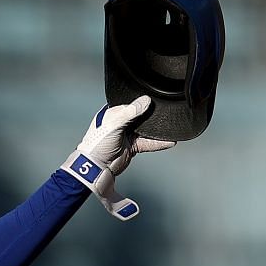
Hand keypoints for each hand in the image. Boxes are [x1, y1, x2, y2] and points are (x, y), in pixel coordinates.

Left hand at [61, 97, 172, 220]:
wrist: (95, 168)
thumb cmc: (98, 144)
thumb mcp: (113, 124)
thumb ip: (130, 112)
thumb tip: (146, 100)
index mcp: (112, 113)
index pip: (130, 103)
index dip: (141, 101)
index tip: (155, 97)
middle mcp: (120, 122)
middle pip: (140, 116)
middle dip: (151, 115)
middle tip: (165, 111)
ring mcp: (127, 135)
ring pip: (145, 129)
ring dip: (156, 129)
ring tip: (170, 125)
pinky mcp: (132, 147)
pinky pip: (147, 142)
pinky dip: (158, 142)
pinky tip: (168, 141)